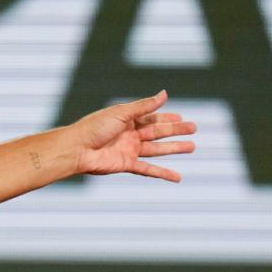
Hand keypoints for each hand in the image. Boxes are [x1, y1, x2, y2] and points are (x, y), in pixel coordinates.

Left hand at [71, 90, 196, 181]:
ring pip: (157, 149)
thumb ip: (144, 106)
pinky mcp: (127, 165)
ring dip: (174, 148)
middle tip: (194, 129)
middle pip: (158, 132)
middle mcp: (130, 134)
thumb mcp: (122, 113)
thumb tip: (165, 94)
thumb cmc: (94, 127)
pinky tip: (177, 177)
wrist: (77, 149)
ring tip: (192, 147)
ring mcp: (129, 150)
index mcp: (127, 119)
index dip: (167, 118)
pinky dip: (163, 173)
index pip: (152, 117)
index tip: (182, 118)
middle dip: (176, 131)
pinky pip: (149, 169)